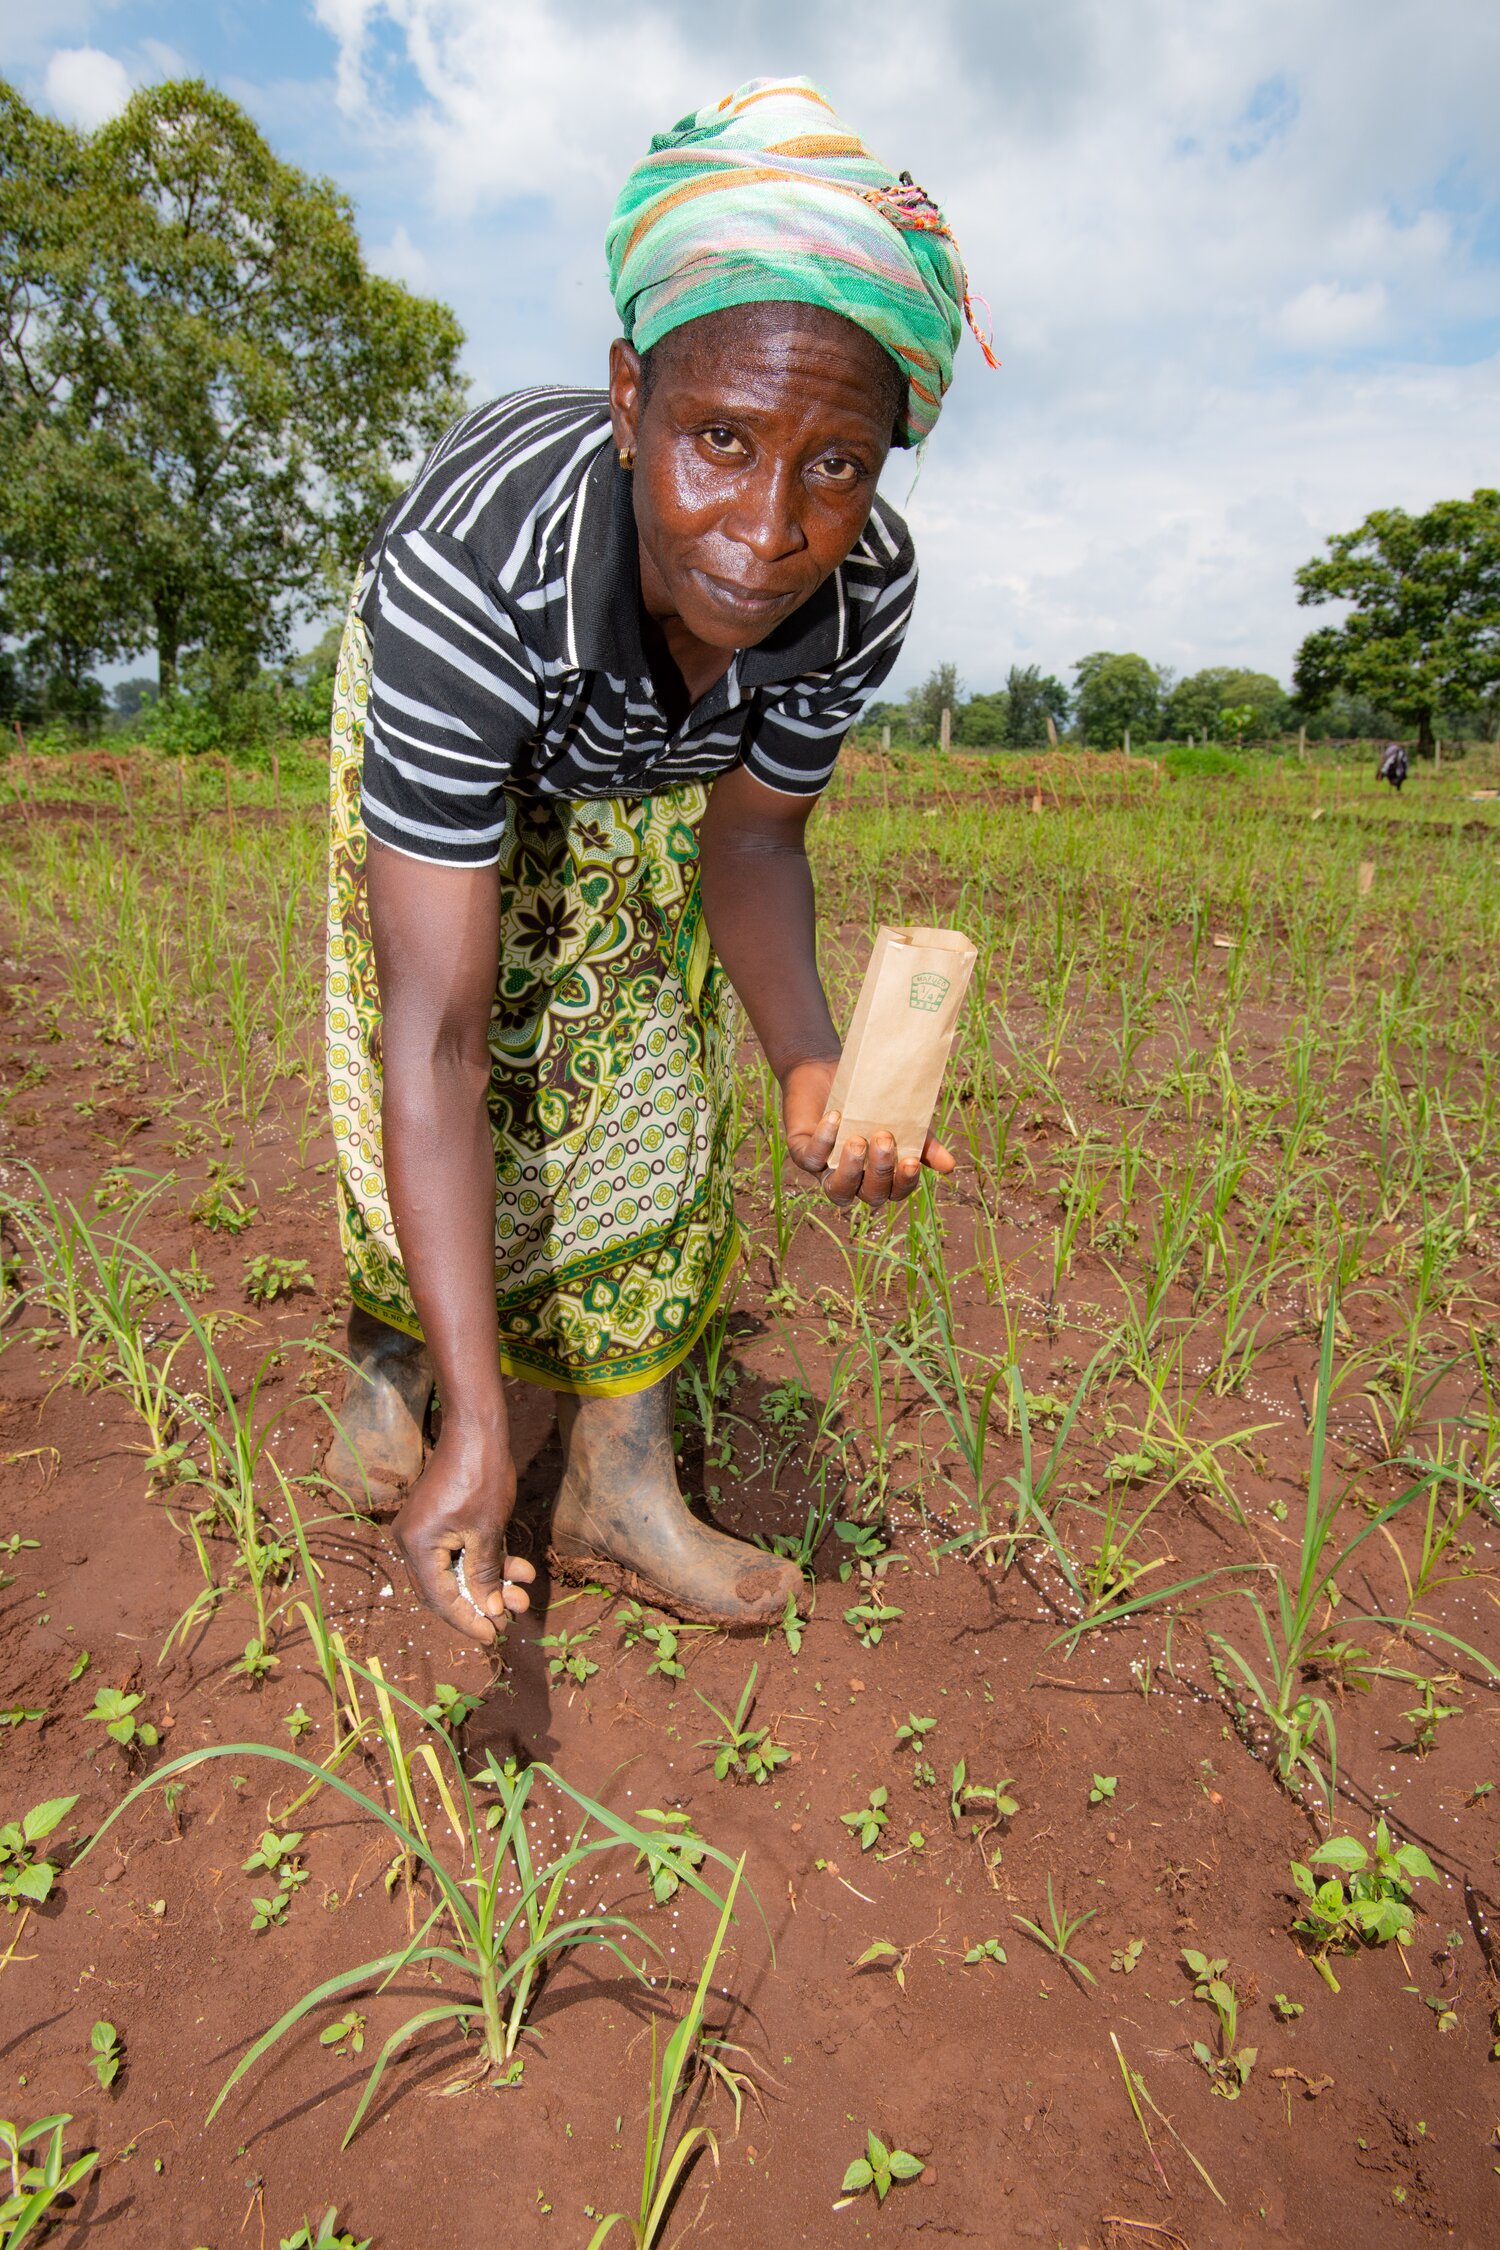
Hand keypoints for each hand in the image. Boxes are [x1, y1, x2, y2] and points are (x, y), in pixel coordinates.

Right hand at [391, 1433, 534, 1648]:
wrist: (477, 1429)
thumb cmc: (481, 1476)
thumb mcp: (488, 1531)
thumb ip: (485, 1574)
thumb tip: (490, 1610)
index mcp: (417, 1547)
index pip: (440, 1598)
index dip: (468, 1620)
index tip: (493, 1636)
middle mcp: (414, 1541)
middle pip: (446, 1588)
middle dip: (482, 1603)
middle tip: (512, 1617)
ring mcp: (426, 1530)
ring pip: (458, 1570)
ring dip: (491, 1582)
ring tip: (524, 1591)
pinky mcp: (440, 1519)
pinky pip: (461, 1550)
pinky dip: (487, 1560)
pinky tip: (520, 1567)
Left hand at [781, 1056, 955, 1208]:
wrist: (829, 1071)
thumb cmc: (869, 1101)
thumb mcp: (903, 1120)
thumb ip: (924, 1144)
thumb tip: (950, 1166)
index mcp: (879, 1176)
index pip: (896, 1192)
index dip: (904, 1183)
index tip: (911, 1161)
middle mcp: (853, 1180)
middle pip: (870, 1195)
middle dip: (880, 1172)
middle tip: (884, 1138)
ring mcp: (825, 1170)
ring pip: (837, 1190)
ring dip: (850, 1170)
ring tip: (858, 1142)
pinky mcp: (801, 1152)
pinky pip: (810, 1158)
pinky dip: (823, 1141)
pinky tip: (835, 1118)